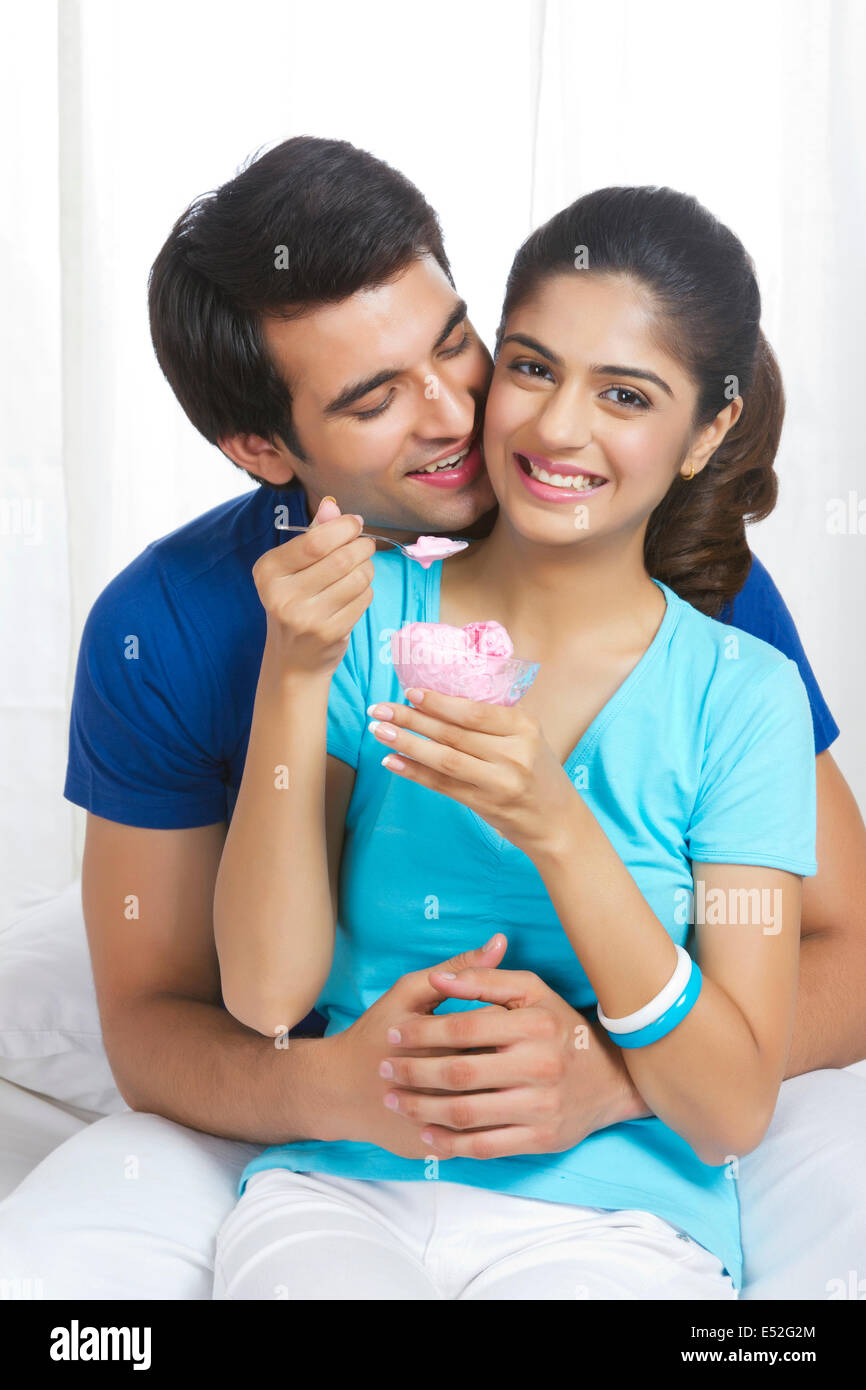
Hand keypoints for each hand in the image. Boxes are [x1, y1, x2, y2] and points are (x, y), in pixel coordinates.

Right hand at [252, 496, 375, 679]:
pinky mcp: (329, 633)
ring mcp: (305, 618)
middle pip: (340, 558)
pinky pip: (363, 599)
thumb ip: (312, 534)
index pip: (314, 541)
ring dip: (367, 568)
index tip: (355, 523)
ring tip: (361, 568)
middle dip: (361, 546)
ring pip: (356, 578)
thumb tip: (332, 506)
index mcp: (268, 571)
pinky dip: (367, 589)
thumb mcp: (293, 567)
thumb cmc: (296, 602)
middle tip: (366, 544)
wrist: (293, 658)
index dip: (343, 528)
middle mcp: (281, 595)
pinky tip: (356, 592)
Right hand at [316, 936, 511, 1157]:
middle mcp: (445, 1085)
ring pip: (497, 1105)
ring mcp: (442, 1122)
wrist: (339, 1091)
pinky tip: (482, 1102)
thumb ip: (457, 968)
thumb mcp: (408, 992)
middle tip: (498, 1047)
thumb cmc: (376, 1034)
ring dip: (502, 1088)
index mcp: (442, 1041)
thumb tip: (501, 942)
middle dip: (506, 1054)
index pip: (497, 1023)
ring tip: (490, 1073)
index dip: (502, 1016)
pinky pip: (481, 1135)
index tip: (493, 1016)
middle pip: (502, 1065)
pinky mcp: (440, 1149)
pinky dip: (488, 1118)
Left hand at [367, 687, 576, 857]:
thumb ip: (493, 719)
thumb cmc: (537, 771)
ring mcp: (498, 782)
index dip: (438, 702)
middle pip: (453, 734)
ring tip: (378, 731)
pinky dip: (414, 772)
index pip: (474, 712)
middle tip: (378, 709)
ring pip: (444, 759)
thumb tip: (438, 697)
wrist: (557, 822)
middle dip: (411, 719)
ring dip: (407, 744)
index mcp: (524, 728)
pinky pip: (442, 785)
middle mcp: (513, 754)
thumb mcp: (527, 737)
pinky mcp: (485, 805)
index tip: (408, 692)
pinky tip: (391, 760)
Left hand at [377, 960, 651, 1157]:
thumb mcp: (531, 990)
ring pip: (466, 1113)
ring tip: (395, 1100)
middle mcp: (540, 1066)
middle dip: (412, 1071)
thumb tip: (440, 977)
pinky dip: (449, 1142)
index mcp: (534, 1024)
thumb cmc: (560, 1025)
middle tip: (384, 1068)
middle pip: (459, 1072)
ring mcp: (541, 1106)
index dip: (422, 1031)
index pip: (463, 1026)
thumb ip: (484, 979)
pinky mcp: (541, 1139)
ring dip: (422, 1109)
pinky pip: (485, 1146)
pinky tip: (426, 1132)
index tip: (394, 1034)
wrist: (611, 1078)